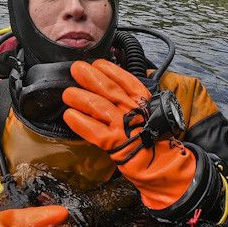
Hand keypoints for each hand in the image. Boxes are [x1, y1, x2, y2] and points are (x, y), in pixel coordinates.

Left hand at [62, 59, 197, 210]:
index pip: (125, 79)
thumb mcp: (143, 111)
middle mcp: (133, 110)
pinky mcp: (114, 142)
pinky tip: (69, 116)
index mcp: (142, 101)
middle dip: (90, 77)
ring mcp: (123, 126)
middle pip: (109, 90)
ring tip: (68, 94)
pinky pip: (94, 130)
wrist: (158, 162)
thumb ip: (128, 99)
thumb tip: (106, 84)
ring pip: (99, 107)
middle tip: (76, 69)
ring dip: (80, 98)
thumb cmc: (148, 136)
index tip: (96, 63)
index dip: (109, 69)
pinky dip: (80, 122)